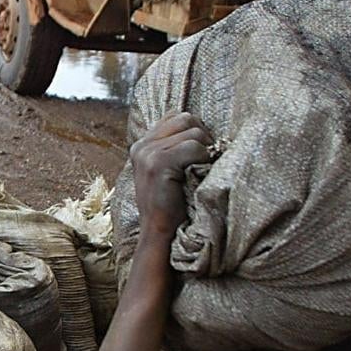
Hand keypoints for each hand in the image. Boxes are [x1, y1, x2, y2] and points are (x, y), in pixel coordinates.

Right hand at [130, 112, 213, 239]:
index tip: (201, 153)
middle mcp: (142, 145)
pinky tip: (199, 176)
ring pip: (194, 131)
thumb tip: (203, 127)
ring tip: (203, 170)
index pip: (176, 116)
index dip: (195, 130)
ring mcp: (148, 153)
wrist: (159, 234)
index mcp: (142, 144)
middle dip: (204, 136)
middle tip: (207, 161)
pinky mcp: (158, 162)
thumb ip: (175, 148)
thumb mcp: (168, 172)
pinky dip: (204, 160)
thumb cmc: (172, 205)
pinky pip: (195, 147)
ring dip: (206, 150)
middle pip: (187, 118)